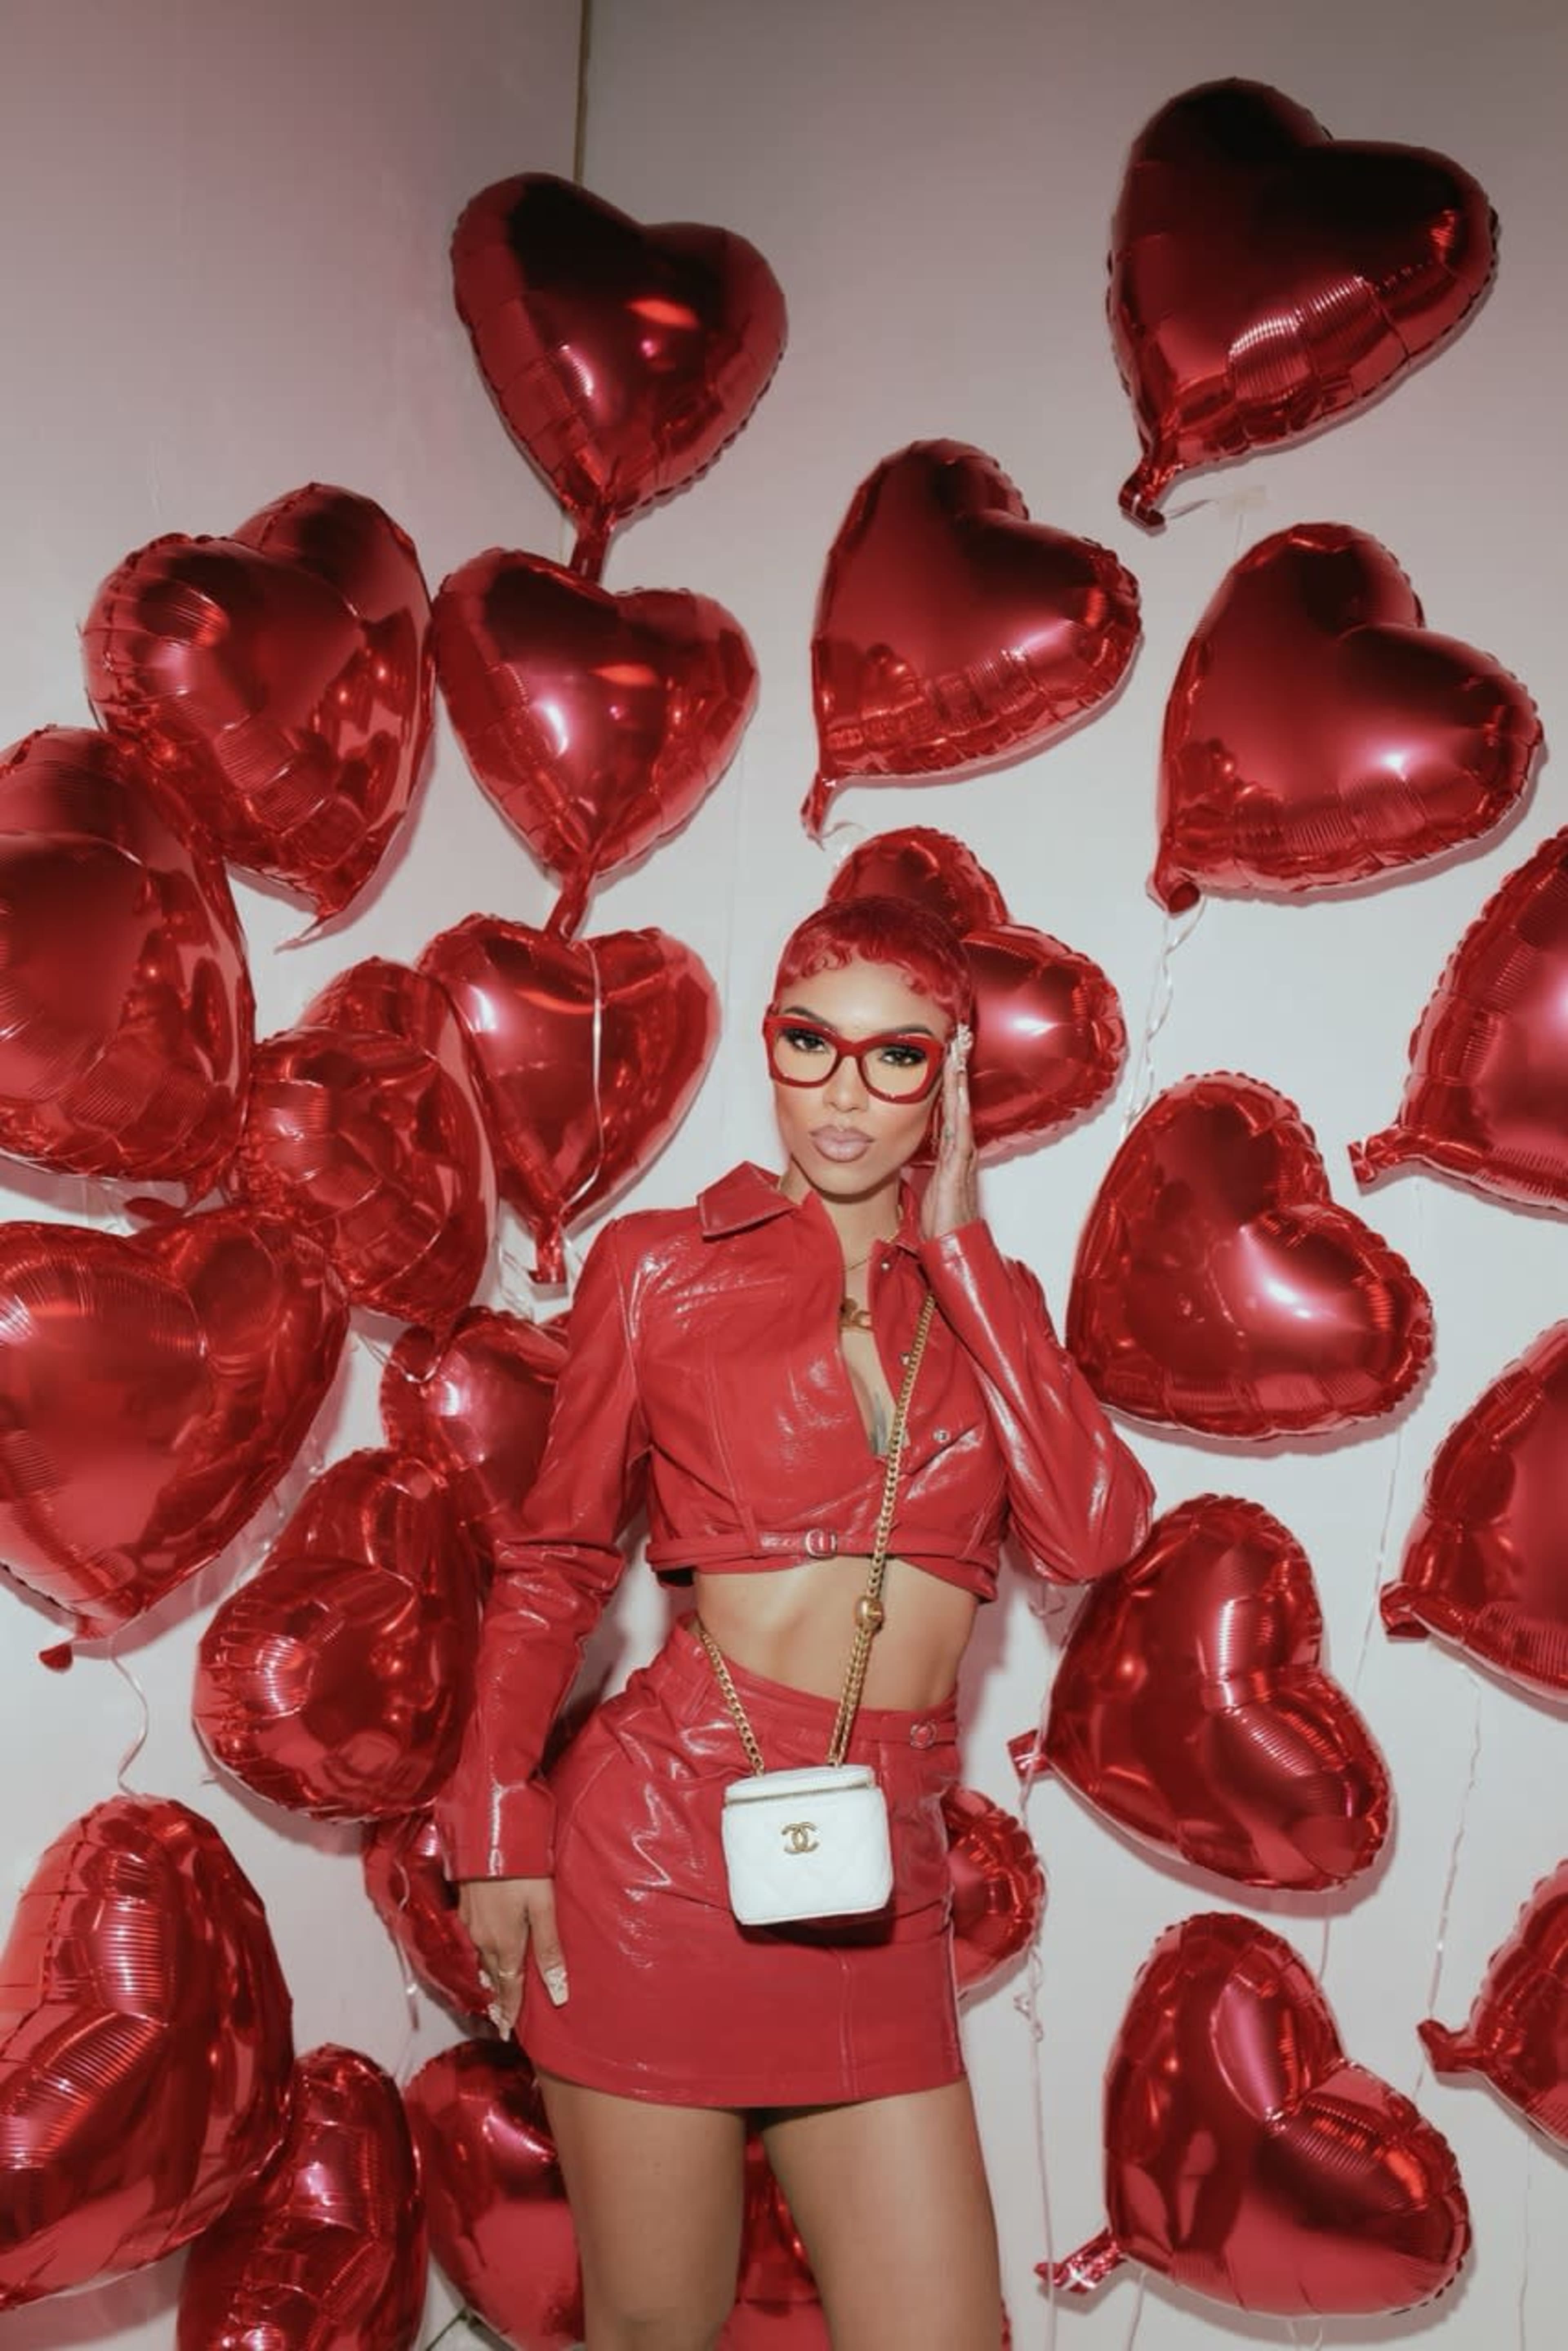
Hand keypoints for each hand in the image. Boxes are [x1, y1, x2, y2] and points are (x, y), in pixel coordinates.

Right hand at [457, 1875, 567, 2031]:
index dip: (509, 2010)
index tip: (506, 2033)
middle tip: (501, 2019)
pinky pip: (472, 1942)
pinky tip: (483, 1955)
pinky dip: (479, 1956)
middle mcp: (482, 1938)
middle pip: (492, 1977)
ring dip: (488, 1979)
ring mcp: (470, 1923)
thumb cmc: (524, 1869)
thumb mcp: (544, 1907)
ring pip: (480, 1960)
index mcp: (504, 1943)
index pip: (508, 1987)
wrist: (490, 1834)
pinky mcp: (464, 1907)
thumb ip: (550, 1949)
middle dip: (497, 1999)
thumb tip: (559, 1992)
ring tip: (494, 1994)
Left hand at [921, 1023, 978, 1239]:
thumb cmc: (940, 1218)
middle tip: (958, 1038)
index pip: (950, 1106)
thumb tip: (907, 1146)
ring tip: (958, 1052)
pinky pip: (960, 1129)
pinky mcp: (959, 1165)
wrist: (953, 1244)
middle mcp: (961, 1146)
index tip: (945, 1052)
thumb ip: (924, 1163)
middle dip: (958, 1069)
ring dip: (960, 1080)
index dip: (948, 1079)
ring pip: (961, 1108)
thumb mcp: (928, 1182)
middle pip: (959, 1099)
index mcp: (952, 1149)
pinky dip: (959, 1107)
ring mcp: (962, 1154)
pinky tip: (957, 1089)